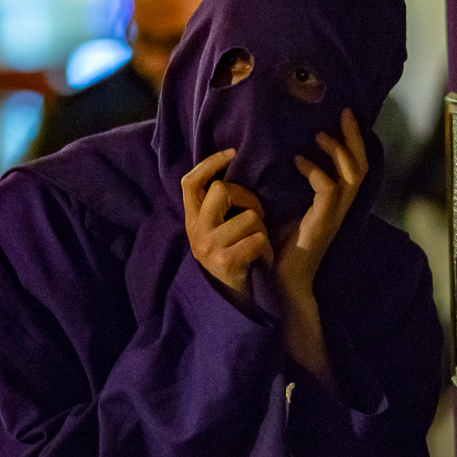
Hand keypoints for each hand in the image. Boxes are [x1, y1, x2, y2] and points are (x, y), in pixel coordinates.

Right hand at [181, 148, 271, 304]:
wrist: (235, 303)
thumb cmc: (235, 260)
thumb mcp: (217, 232)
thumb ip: (218, 207)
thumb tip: (232, 167)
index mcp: (192, 221)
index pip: (190, 182)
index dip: (209, 163)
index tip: (232, 153)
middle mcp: (196, 232)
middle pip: (222, 190)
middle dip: (249, 199)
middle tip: (257, 216)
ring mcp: (209, 247)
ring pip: (250, 215)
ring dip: (262, 229)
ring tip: (258, 245)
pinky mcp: (226, 261)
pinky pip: (258, 238)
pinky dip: (266, 248)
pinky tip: (261, 260)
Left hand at [273, 108, 367, 298]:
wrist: (280, 281)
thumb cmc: (278, 246)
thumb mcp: (286, 207)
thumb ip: (290, 185)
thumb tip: (278, 153)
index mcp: (335, 203)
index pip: (355, 167)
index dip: (354, 141)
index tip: (344, 115)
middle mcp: (341, 208)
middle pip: (362, 166)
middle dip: (354, 137)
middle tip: (344, 113)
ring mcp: (334, 216)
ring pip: (352, 175)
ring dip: (337, 151)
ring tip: (319, 135)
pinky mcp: (323, 223)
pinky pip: (327, 189)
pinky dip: (315, 171)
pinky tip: (297, 162)